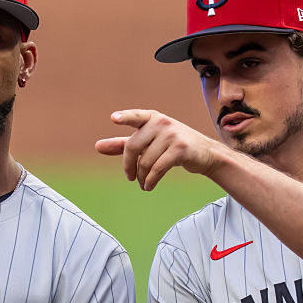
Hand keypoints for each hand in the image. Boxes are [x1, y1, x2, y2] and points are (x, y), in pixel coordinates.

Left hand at [95, 109, 221, 190]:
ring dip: (141, 177)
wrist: (205, 154)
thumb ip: (123, 144)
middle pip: (133, 146)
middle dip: (128, 166)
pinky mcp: (180, 148)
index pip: (135, 117)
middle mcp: (161, 122)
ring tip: (143, 184)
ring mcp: (172, 134)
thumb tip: (98, 146)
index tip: (113, 119)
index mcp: (152, 118)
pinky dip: (150, 181)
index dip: (124, 117)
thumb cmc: (172, 146)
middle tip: (129, 177)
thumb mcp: (148, 143)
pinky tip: (149, 186)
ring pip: (145, 161)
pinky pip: (157, 168)